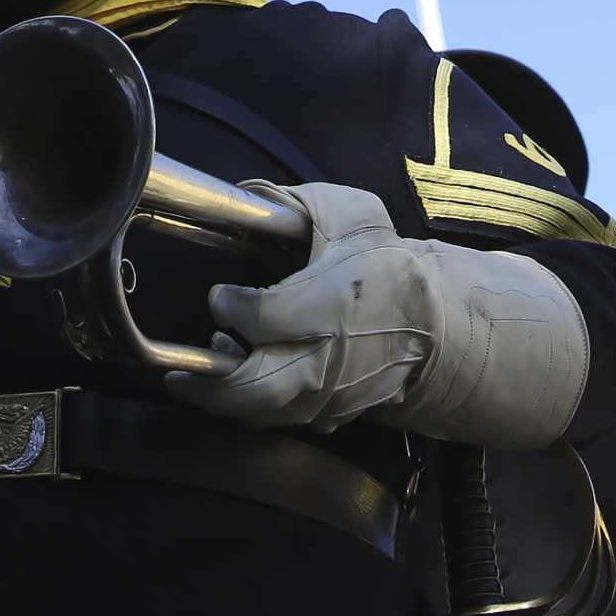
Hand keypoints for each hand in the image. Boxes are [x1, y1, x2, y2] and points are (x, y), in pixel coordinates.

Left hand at [164, 181, 439, 432]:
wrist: (438, 323)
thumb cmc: (385, 265)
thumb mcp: (349, 215)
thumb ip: (293, 205)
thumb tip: (244, 194)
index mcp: (331, 305)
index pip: (264, 317)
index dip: (232, 308)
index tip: (218, 296)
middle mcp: (328, 358)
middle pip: (254, 389)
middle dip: (208, 384)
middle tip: (176, 375)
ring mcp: (333, 393)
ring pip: (265, 414)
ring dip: (227, 399)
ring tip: (206, 372)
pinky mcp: (337, 413)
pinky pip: (288, 420)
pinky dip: (259, 409)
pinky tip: (244, 381)